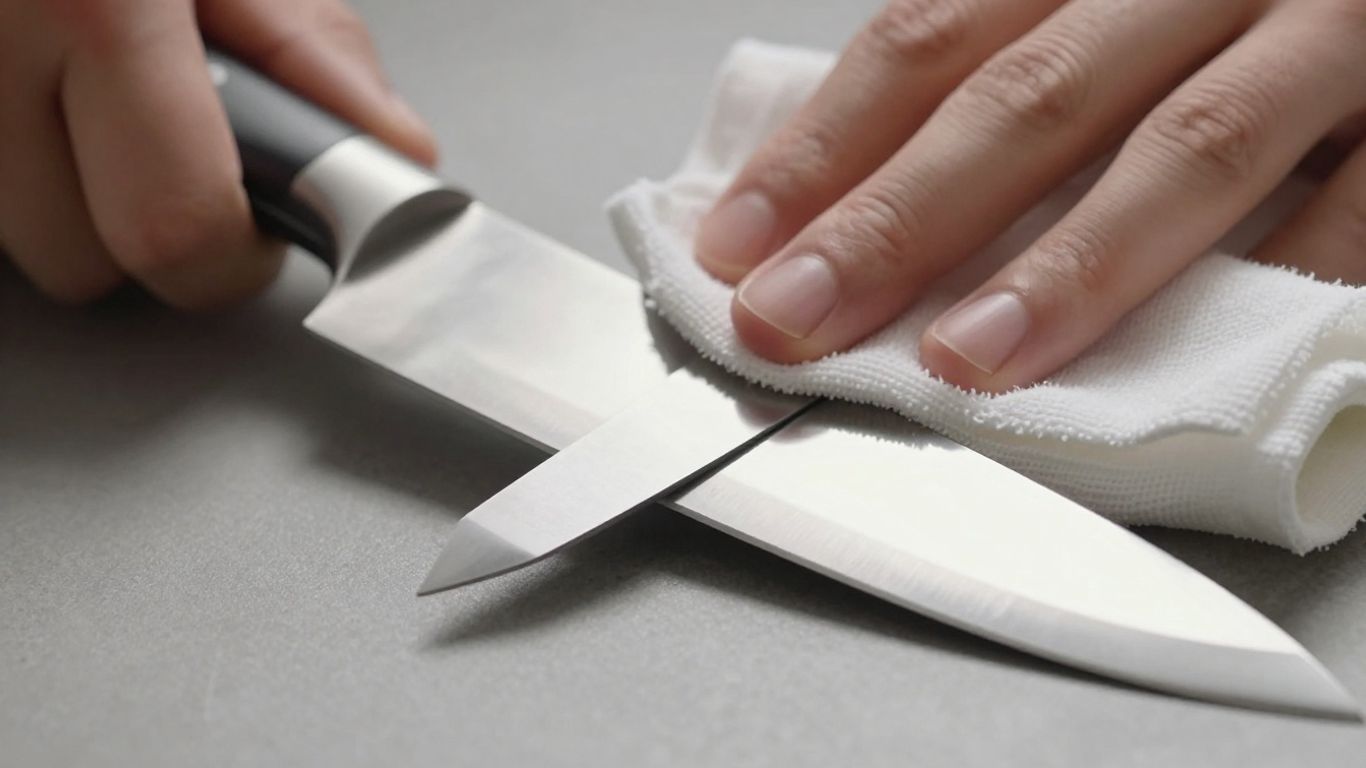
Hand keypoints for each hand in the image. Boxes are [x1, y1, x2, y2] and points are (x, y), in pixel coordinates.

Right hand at [0, 0, 435, 308]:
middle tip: (176, 153)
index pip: (174, 226)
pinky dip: (18, 152)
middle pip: (77, 261)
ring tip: (97, 89)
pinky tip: (45, 79)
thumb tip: (389, 151)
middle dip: (144, 232)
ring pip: (10, 233)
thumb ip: (309, 41)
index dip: (233, 256)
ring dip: (68, 193)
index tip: (259, 234)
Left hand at [695, 0, 1365, 391]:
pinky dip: (1282, 278)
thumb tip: (847, 179)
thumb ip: (1005, 60)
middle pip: (1028, 99)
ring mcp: (1325, 30)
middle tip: (798, 315)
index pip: (927, 40)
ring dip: (1069, 266)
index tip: (739, 244)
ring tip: (966, 358)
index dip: (824, 147)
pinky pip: (1360, 202)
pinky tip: (1192, 360)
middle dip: (900, 220)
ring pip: (1186, 148)